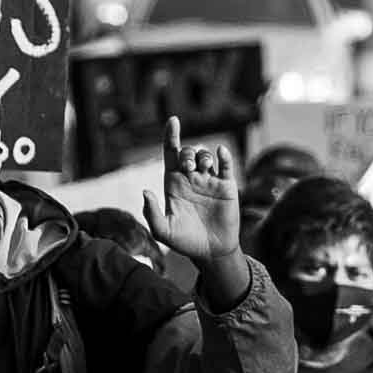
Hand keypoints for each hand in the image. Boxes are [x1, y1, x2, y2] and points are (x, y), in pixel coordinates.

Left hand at [143, 117, 240, 263]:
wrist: (210, 252)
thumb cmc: (184, 241)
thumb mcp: (163, 231)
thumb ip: (152, 213)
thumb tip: (146, 191)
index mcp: (173, 183)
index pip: (170, 153)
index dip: (170, 135)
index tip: (173, 120)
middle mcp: (191, 178)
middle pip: (188, 153)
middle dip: (188, 153)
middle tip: (189, 167)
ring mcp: (209, 181)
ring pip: (206, 156)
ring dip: (203, 156)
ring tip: (203, 168)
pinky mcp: (226, 187)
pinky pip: (226, 166)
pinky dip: (224, 156)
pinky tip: (221, 153)